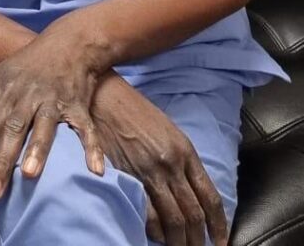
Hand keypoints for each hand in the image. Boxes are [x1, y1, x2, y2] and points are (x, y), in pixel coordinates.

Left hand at [0, 28, 104, 201]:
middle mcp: (26, 97)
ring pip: (44, 127)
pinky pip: (85, 128)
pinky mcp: (79, 104)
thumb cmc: (25, 66)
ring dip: (37, 150)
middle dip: (1, 163)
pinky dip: (91, 147)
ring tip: (28, 175)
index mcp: (3, 94)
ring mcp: (53, 101)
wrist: (68, 42)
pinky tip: (93, 169)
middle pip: (11, 132)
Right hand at [92, 76, 227, 245]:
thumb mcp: (168, 131)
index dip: (219, 225)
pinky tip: (156, 236)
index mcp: (185, 151)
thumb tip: (192, 193)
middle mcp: (171, 163)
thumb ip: (182, 161)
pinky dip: (154, 229)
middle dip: (199, 240)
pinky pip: (146, 211)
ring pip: (173, 218)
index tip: (221, 242)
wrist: (106, 96)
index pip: (210, 197)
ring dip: (179, 241)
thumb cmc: (136, 111)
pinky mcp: (128, 175)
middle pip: (193, 214)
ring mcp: (149, 171)